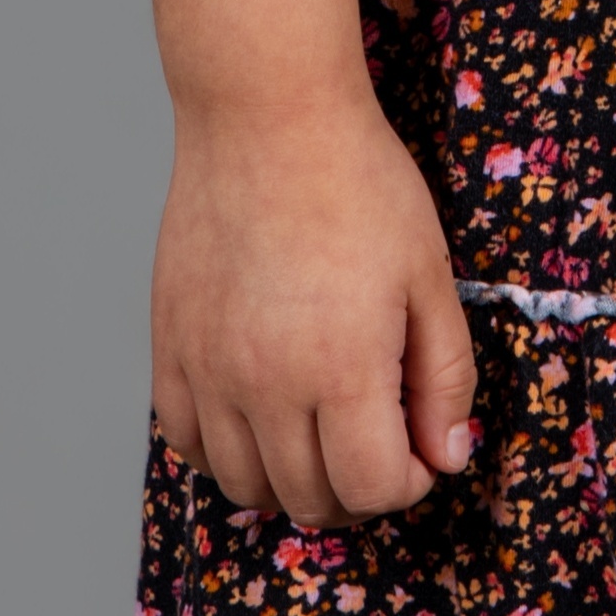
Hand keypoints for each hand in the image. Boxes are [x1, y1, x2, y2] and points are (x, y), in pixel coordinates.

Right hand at [153, 89, 480, 527]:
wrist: (267, 116)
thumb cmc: (359, 184)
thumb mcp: (429, 275)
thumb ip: (444, 376)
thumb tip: (446, 457)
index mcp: (340, 369)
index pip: (369, 489)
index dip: (407, 484)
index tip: (419, 450)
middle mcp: (264, 384)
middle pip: (307, 498)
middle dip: (358, 491)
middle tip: (379, 445)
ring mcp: (207, 370)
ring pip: (243, 484)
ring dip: (292, 481)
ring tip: (323, 435)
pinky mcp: (170, 348)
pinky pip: (186, 442)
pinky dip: (226, 452)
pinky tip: (261, 417)